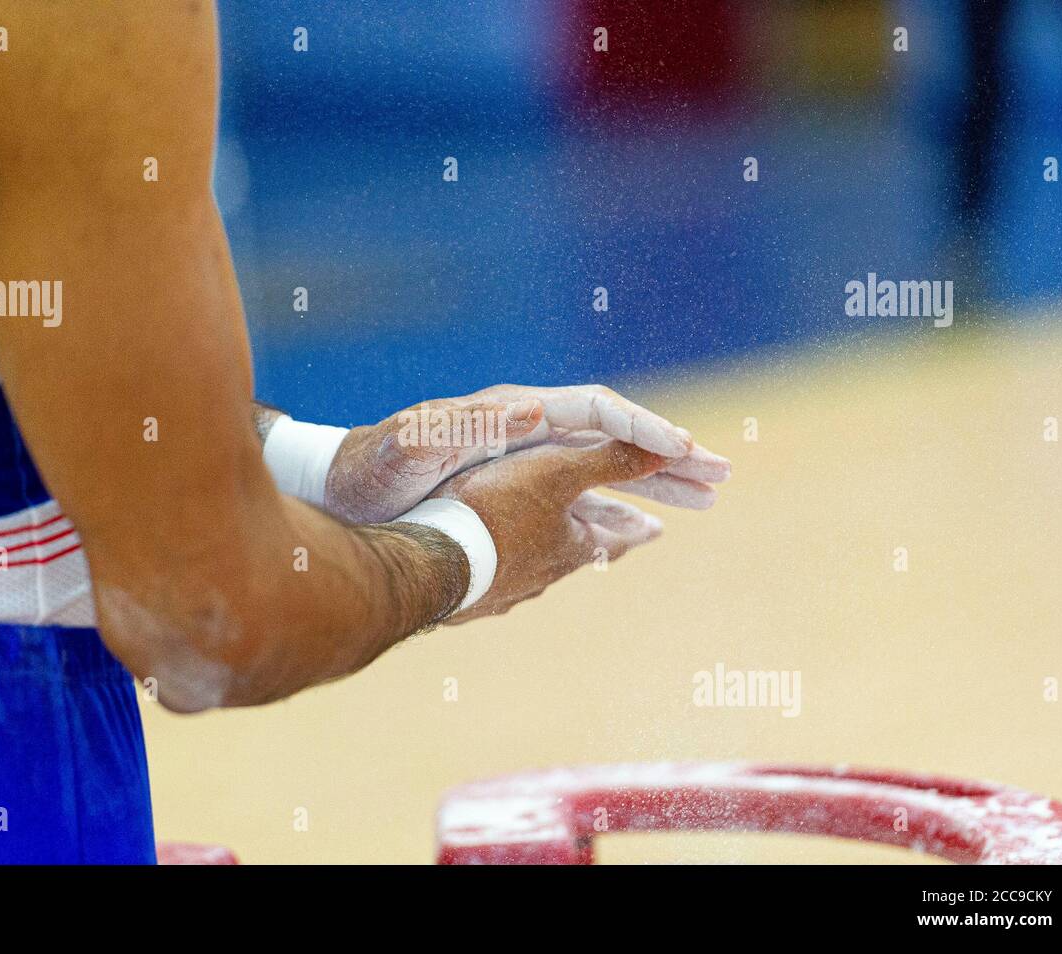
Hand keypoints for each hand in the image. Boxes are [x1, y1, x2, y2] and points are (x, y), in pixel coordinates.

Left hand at [323, 384, 730, 522]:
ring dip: (654, 486)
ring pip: (604, 470)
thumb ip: (469, 425)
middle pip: (613, 437)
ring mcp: (523, 462)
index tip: (686, 449)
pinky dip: (614, 515)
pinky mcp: (513, 492)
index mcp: (512, 412)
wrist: (340, 492)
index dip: (643, 427)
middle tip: (721, 477)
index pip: (595, 409)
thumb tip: (533, 406)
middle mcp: (526, 430)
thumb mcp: (417, 443)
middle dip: (669, 456)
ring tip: (702, 501)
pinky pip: (579, 501)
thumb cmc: (374, 469)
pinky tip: (641, 534)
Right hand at [419, 438, 667, 623]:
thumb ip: (611, 462)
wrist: (426, 564)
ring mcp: (504, 590)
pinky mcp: (468, 597)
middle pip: (577, 552)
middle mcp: (542, 574)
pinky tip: (485, 563)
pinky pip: (492, 575)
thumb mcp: (557, 474)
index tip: (657, 528)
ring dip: (544, 553)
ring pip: (534, 565)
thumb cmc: (495, 512)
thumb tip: (677, 450)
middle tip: (612, 537)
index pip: (616, 537)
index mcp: (569, 546)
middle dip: (593, 538)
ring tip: (545, 548)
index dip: (636, 529)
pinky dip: (499, 562)